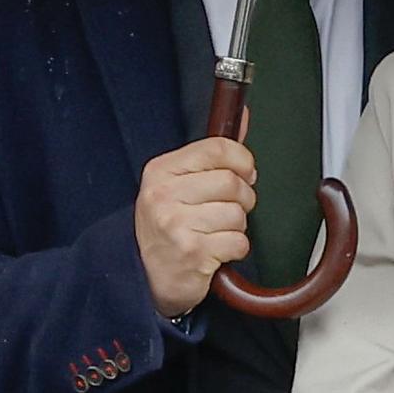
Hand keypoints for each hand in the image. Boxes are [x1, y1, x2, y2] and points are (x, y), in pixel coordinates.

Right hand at [135, 136, 256, 317]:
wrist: (149, 277)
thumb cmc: (170, 227)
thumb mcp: (180, 183)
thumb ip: (213, 152)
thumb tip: (242, 115)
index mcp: (161, 171)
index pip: (217, 148)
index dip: (242, 162)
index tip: (245, 173)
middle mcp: (163, 195)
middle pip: (233, 182)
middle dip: (242, 199)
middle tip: (227, 210)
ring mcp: (175, 224)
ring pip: (238, 214)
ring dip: (237, 227)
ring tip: (216, 232)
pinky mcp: (191, 252)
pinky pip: (238, 242)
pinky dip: (235, 249)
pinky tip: (216, 251)